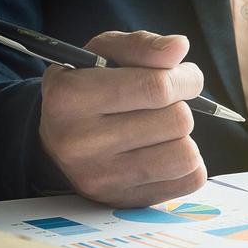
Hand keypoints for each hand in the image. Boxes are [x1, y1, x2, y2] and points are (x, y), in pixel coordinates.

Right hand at [39, 30, 208, 207]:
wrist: (57, 141)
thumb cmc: (88, 88)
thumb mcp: (103, 55)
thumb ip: (141, 45)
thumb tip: (178, 47)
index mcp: (71, 97)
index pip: (157, 87)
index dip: (186, 79)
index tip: (187, 78)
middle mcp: (81, 142)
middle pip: (177, 121)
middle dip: (180, 107)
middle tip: (163, 105)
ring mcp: (101, 178)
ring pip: (187, 154)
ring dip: (184, 137)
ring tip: (160, 130)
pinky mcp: (124, 201)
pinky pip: (190, 180)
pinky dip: (187, 164)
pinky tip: (162, 152)